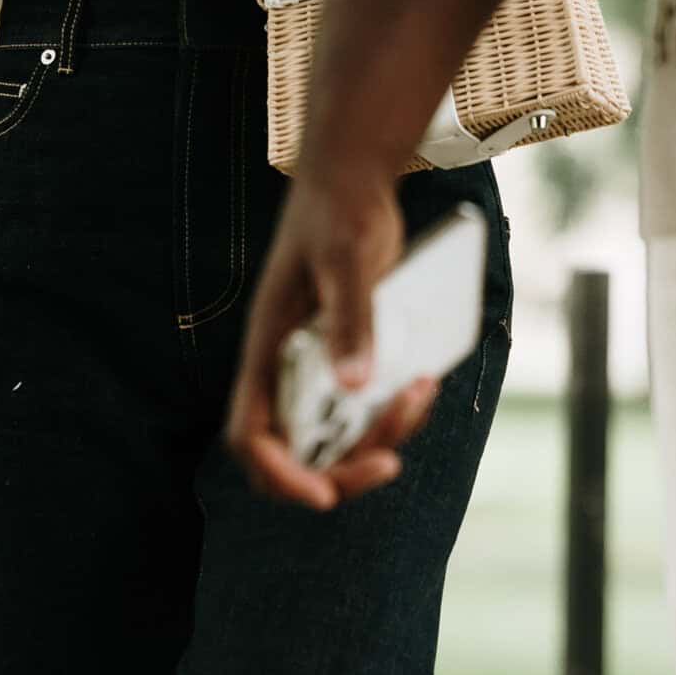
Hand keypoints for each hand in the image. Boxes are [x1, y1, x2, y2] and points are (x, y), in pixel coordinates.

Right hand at [226, 167, 436, 509]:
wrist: (355, 179)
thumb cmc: (339, 210)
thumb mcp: (345, 258)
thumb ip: (349, 317)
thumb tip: (355, 384)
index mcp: (268, 347)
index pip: (251, 434)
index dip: (279, 473)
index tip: (322, 495)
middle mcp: (288, 363)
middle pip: (299, 449)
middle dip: (342, 469)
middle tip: (389, 463)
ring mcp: (318, 360)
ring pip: (339, 433)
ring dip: (378, 435)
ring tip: (419, 395)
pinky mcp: (348, 351)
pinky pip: (367, 404)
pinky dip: (394, 408)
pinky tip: (423, 381)